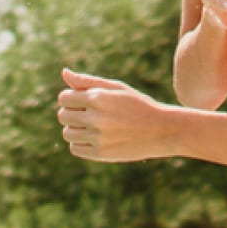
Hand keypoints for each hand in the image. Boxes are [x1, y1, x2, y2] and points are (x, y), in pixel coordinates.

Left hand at [56, 69, 173, 163]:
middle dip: (71, 114)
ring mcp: (99, 137)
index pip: (64, 98)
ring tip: (89, 129)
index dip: (70, 99)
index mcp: (97, 98)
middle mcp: (96, 118)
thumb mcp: (116, 88)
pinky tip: (92, 140)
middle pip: (63, 116)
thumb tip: (64, 74)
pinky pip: (76, 149)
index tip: (82, 103)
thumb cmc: (139, 106)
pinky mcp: (103, 153)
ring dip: (74, 130)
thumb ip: (88, 81)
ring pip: (68, 134)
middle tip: (86, 116)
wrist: (163, 131)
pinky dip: (79, 145)